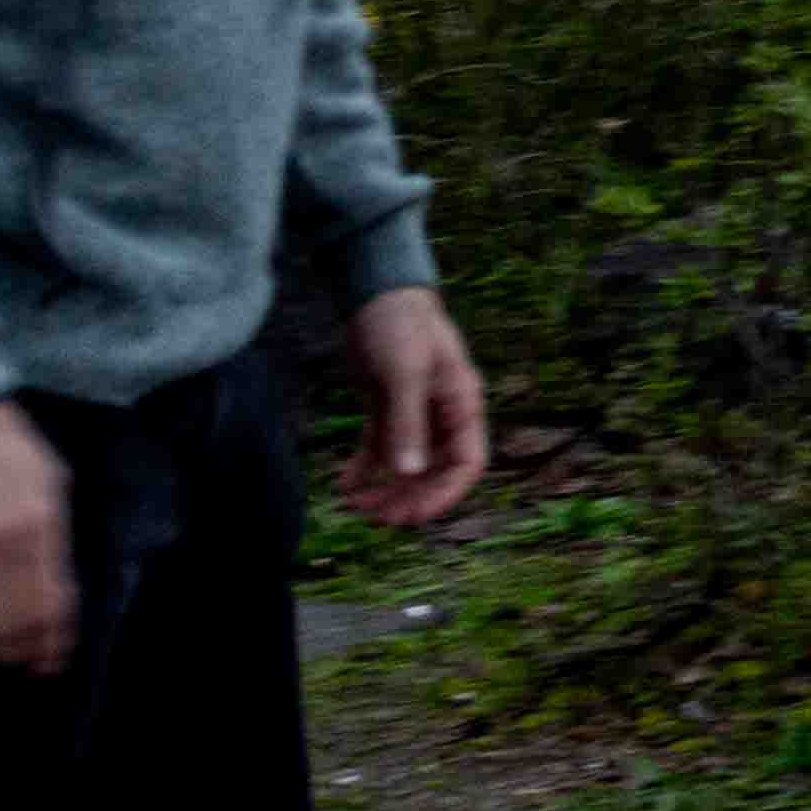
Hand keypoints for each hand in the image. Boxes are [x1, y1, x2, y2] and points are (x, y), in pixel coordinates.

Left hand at [344, 288, 490, 534]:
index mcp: (461, 404)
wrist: (374, 292)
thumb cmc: (400, 324)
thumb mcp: (405, 373)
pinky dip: (364, 470)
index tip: (414, 515)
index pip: (466, 462)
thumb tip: (408, 473)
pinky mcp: (388, 408)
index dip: (445, 494)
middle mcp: (442, 414)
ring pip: (406, 465)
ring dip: (384, 489)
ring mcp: (415, 413)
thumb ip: (407, 423)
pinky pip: (380, 450)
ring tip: (355, 505)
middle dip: (409, 498)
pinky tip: (344, 485)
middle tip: (378, 518)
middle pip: (434, 471)